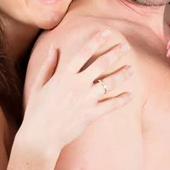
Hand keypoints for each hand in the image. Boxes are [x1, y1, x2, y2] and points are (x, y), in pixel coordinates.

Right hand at [22, 30, 133, 151]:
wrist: (40, 136)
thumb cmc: (37, 110)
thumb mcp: (39, 85)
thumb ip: (49, 65)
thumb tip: (54, 47)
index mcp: (63, 76)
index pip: (83, 52)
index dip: (96, 40)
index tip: (107, 32)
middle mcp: (76, 85)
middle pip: (100, 64)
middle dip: (115, 53)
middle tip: (126, 46)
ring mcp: (84, 100)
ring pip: (109, 83)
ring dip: (122, 74)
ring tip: (131, 69)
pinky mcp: (90, 114)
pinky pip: (110, 106)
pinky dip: (122, 100)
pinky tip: (131, 95)